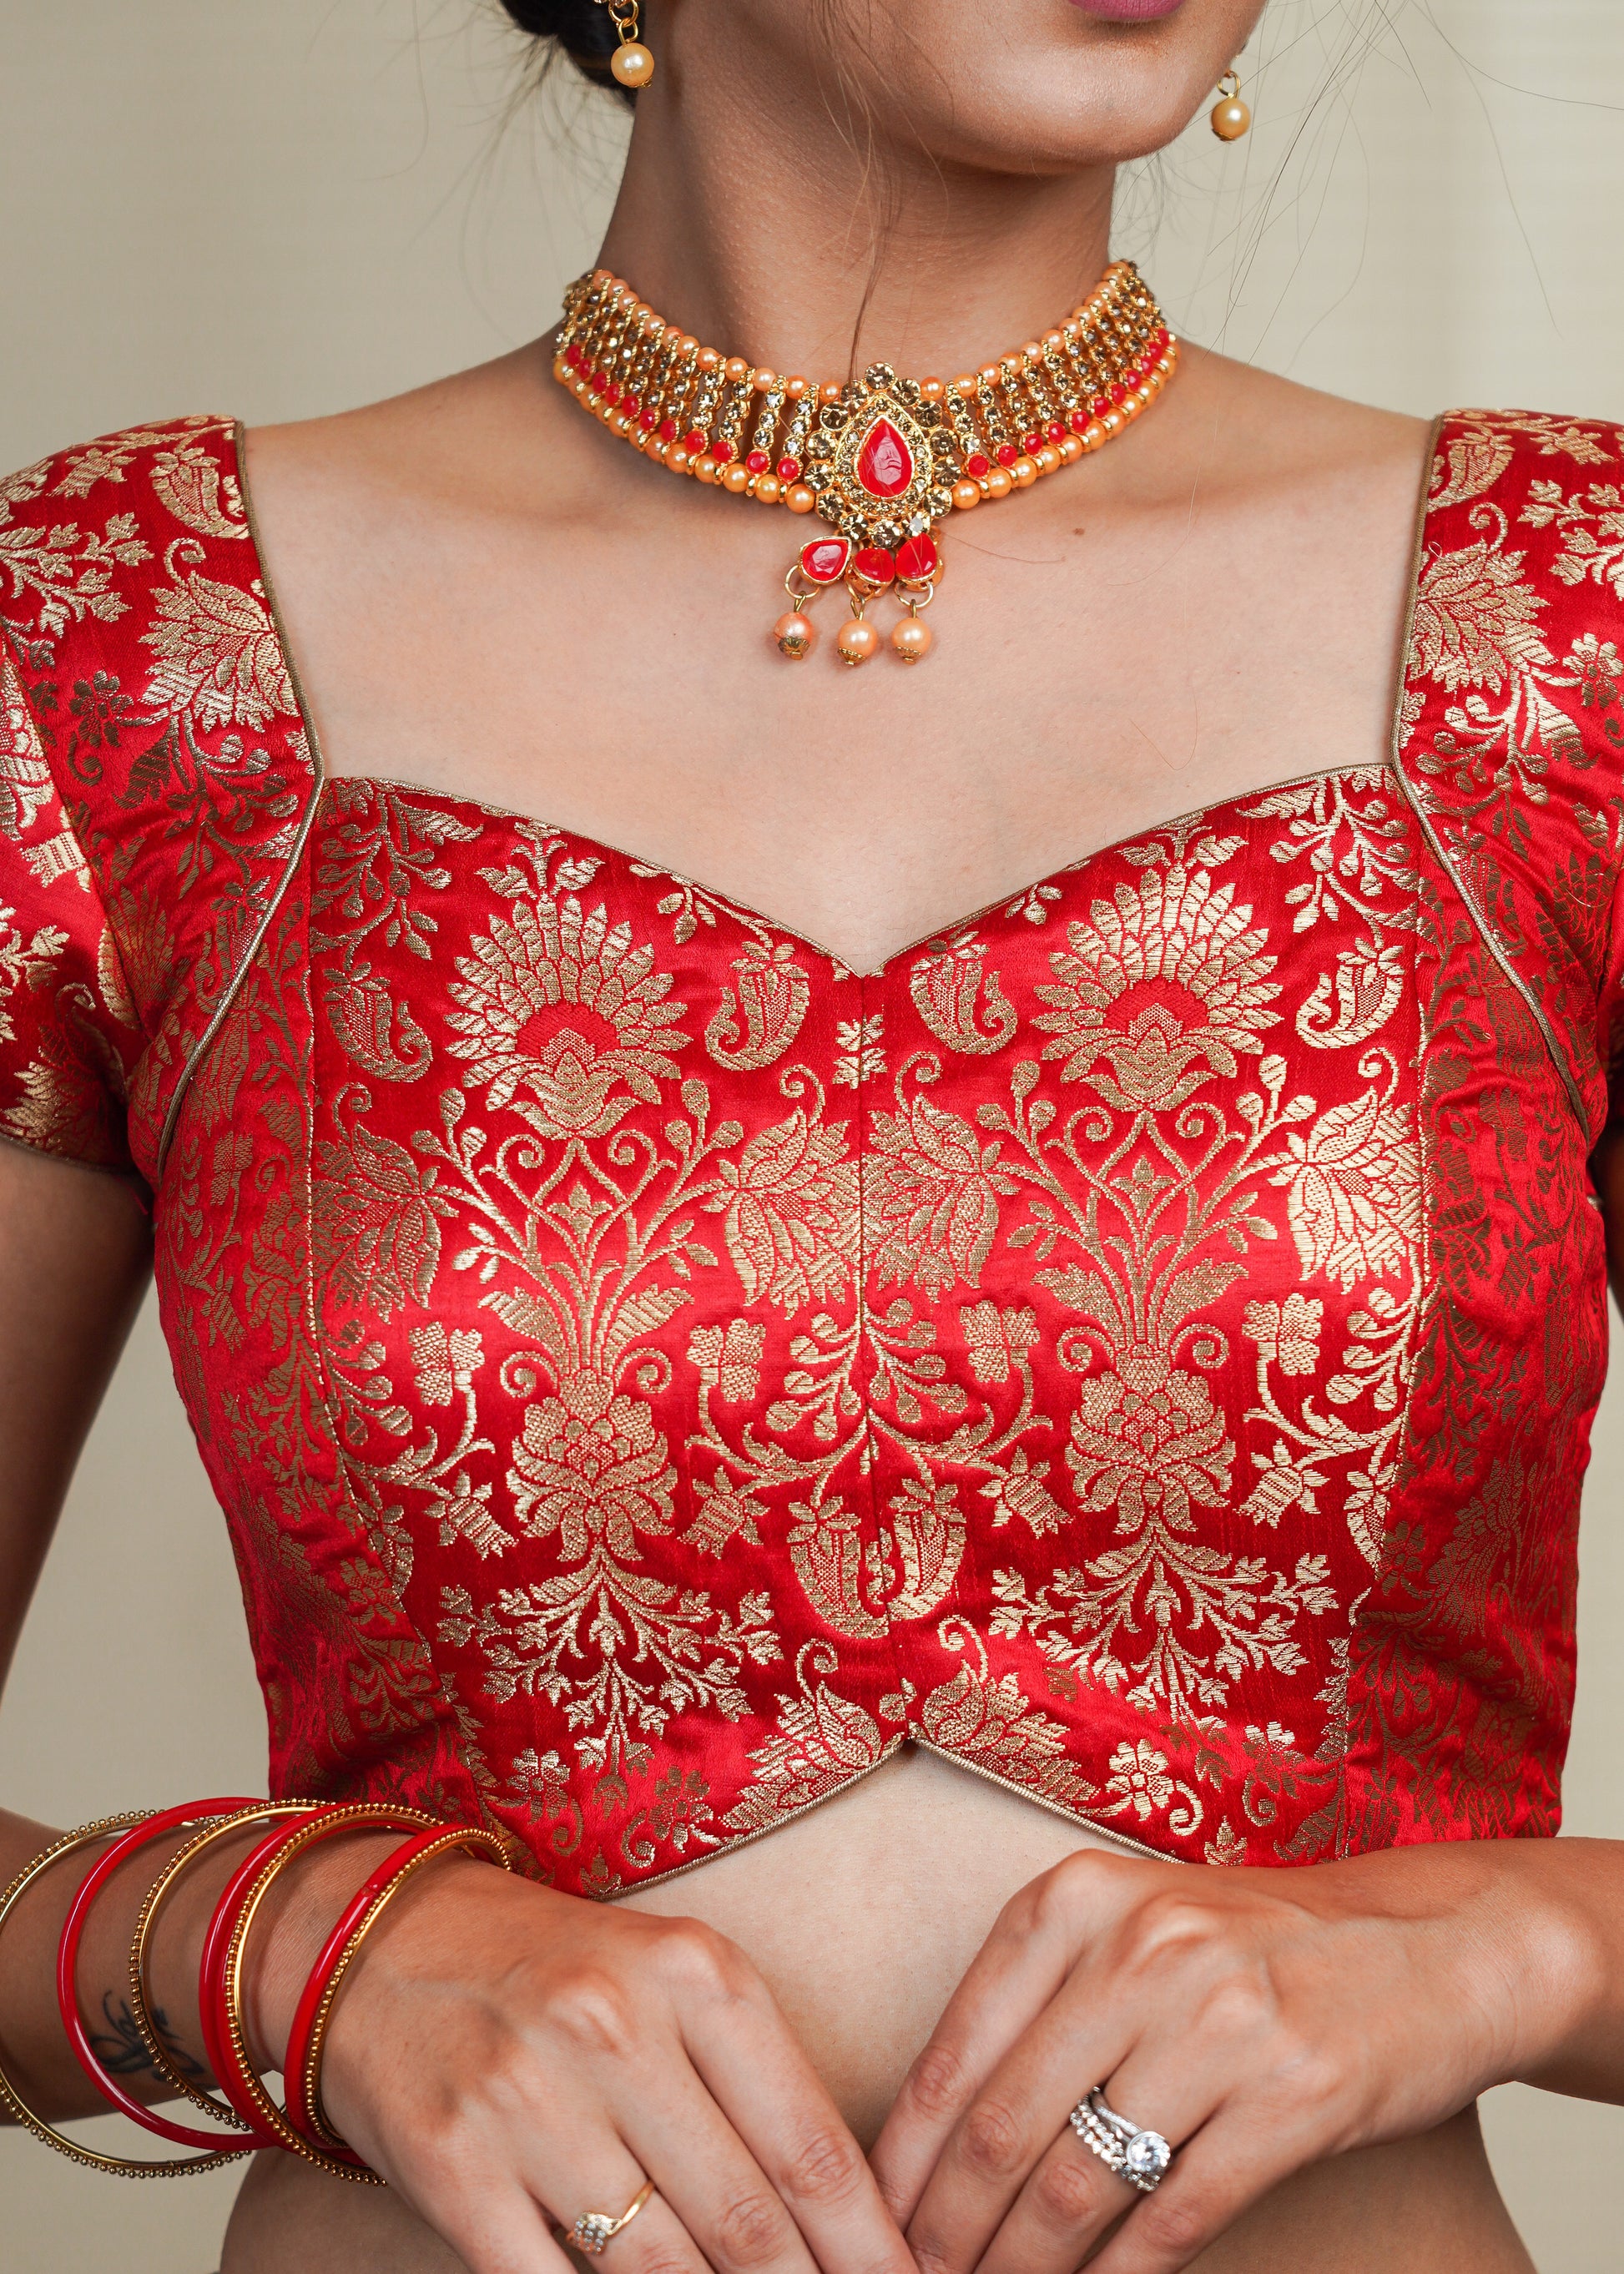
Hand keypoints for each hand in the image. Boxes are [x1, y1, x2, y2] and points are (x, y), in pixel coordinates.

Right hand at [250, 1848, 914, 2273]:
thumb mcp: (671, 1983)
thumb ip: (753, 2084)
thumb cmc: (557, 1971)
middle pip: (747, 2220)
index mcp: (693, 1972)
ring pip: (658, 2268)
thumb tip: (842, 2228)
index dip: (870, 2249)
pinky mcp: (450, 2163)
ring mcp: (526, 2099)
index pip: (812, 2146)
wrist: (383, 1942)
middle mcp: (614, 2026)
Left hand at [870, 1841, 1592, 2273]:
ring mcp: (1223, 2020)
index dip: (902, 2156)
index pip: (955, 2049)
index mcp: (1078, 1898)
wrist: (1427, 1943)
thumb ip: (1038, 2005)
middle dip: (946, 2228)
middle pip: (1004, 2125)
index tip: (867, 2223)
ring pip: (1081, 2181)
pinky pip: (1177, 2215)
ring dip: (1022, 2266)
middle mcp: (1141, 1947)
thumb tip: (927, 2134)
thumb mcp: (1131, 1932)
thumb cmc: (1253, 1946)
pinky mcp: (1296, 2096)